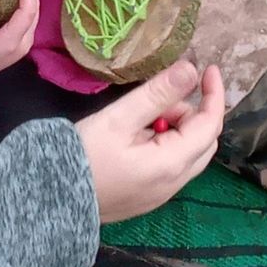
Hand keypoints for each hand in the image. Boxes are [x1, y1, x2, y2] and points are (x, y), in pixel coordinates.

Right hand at [75, 60, 223, 223]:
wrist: (53, 198)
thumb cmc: (84, 154)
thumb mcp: (119, 118)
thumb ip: (157, 94)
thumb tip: (189, 69)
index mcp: (171, 164)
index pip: (209, 125)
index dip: (214, 94)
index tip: (210, 68)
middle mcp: (174, 183)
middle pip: (204, 141)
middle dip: (191, 112)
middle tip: (159, 98)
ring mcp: (162, 194)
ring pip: (188, 153)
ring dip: (176, 128)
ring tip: (140, 118)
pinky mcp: (148, 197)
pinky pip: (172, 165)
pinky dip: (166, 143)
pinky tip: (136, 137)